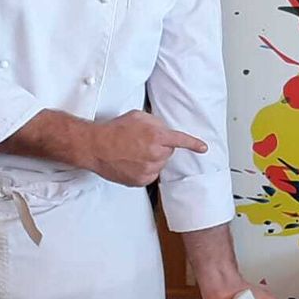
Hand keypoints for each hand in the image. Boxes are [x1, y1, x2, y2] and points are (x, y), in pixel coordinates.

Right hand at [85, 110, 207, 187]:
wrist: (95, 147)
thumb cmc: (114, 130)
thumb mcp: (138, 117)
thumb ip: (156, 123)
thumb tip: (164, 130)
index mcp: (156, 136)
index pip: (180, 141)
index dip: (193, 144)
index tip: (203, 148)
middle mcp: (154, 155)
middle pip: (168, 152)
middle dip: (160, 147)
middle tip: (141, 143)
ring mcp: (148, 170)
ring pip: (160, 164)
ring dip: (152, 159)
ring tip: (133, 153)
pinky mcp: (140, 181)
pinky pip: (150, 174)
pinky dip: (144, 169)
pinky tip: (131, 162)